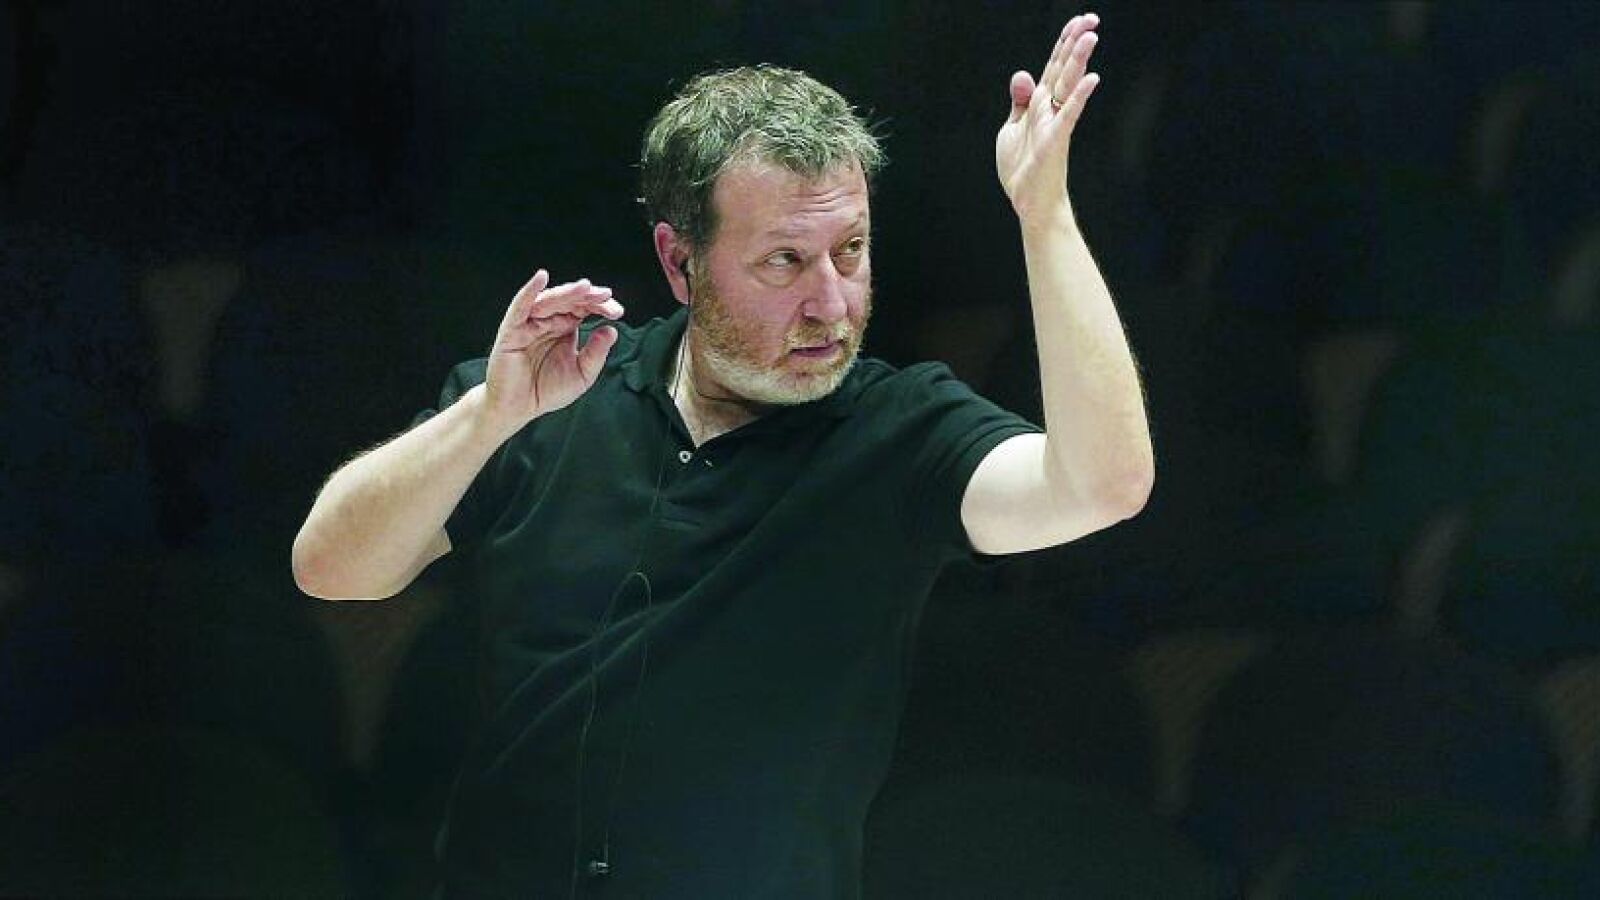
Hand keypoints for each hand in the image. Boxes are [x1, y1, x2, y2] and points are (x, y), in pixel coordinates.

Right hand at [482, 269, 622, 433]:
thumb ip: (596, 354)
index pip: (585, 309)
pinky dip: (530, 290)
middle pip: (570, 300)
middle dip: (588, 296)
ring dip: (568, 292)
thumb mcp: (581, 375)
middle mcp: (548, 321)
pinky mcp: (512, 329)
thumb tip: (611, 330)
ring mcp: (530, 323)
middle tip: (604, 295)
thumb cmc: (546, 391)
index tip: (617, 312)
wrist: (517, 408)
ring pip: (550, 300)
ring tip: (585, 287)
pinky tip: (541, 277)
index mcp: (566, 328)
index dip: (601, 306)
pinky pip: (521, 305)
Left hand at [996, 12, 1101, 227]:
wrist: (1028, 202)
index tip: (1079, 21)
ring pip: (1067, 85)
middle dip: (1075, 42)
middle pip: (1063, 68)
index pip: (1053, 66)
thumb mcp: (1011, 128)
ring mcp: (1054, 122)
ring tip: (1091, 35)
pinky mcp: (1055, 139)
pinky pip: (1068, 114)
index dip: (1064, 43)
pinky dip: (1079, 96)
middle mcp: (1050, 108)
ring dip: (1078, 60)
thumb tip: (1022, 73)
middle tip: (1091, 18)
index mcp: (1039, 103)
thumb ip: (1020, 101)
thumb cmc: (1023, 167)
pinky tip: (1091, 79)